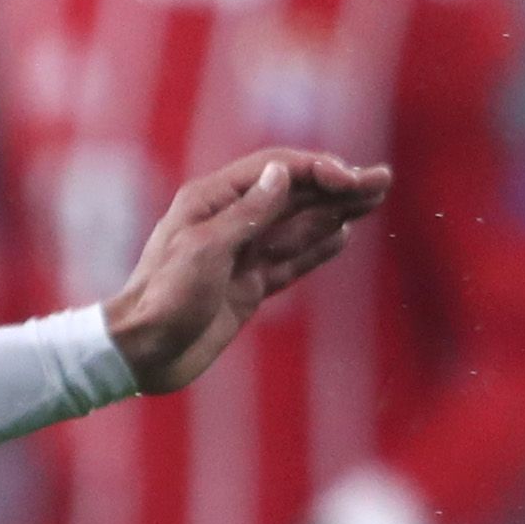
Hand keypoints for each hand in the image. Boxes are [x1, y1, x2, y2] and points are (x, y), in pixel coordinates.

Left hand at [101, 147, 388, 393]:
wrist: (141, 354)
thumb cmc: (164, 298)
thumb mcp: (206, 249)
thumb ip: (248, 213)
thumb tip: (282, 174)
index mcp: (210, 201)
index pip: (275, 171)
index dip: (315, 170)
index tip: (349, 179)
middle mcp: (227, 222)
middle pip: (293, 195)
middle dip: (337, 186)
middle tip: (383, 180)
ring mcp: (241, 256)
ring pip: (298, 226)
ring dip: (337, 211)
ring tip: (375, 197)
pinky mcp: (248, 288)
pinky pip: (290, 261)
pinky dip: (317, 248)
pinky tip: (343, 234)